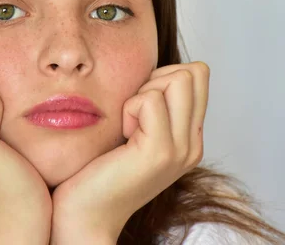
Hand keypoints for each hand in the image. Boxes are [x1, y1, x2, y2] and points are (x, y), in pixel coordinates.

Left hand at [50, 62, 209, 243]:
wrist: (86, 214)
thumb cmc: (99, 167)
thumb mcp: (135, 130)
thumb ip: (154, 105)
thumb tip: (156, 70)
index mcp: (189, 137)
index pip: (198, 75)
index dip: (164, 76)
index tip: (140, 103)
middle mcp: (192, 144)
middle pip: (193, 72)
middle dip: (157, 78)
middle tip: (134, 111)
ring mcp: (180, 149)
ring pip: (178, 79)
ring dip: (143, 92)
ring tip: (129, 124)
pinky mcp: (160, 152)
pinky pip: (149, 100)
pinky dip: (129, 109)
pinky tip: (122, 136)